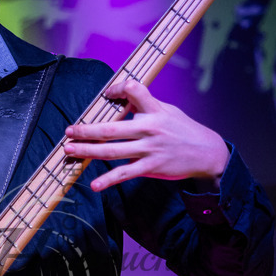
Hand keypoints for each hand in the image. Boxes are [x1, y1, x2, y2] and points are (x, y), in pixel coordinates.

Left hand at [64, 78, 229, 191]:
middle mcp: (149, 128)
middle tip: (68, 131)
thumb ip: (146, 105)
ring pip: (112, 151)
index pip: (133, 91)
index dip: (118, 90)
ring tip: (70, 151)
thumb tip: (123, 97)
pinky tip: (94, 185)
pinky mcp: (151, 167)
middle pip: (111, 128)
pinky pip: (125, 174)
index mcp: (154, 110)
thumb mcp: (168, 110)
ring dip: (88, 151)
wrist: (206, 152)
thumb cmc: (183, 129)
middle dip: (86, 130)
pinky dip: (108, 180)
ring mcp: (149, 149)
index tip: (107, 93)